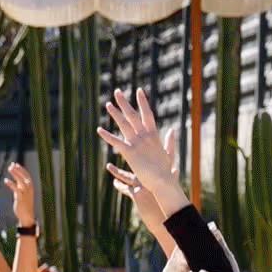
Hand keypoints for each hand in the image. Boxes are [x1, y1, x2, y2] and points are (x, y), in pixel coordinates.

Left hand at [4, 162, 36, 227]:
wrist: (26, 215)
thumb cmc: (23, 204)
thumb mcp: (21, 192)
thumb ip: (19, 185)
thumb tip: (15, 177)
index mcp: (30, 187)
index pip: (27, 175)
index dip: (21, 169)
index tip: (15, 164)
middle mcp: (29, 189)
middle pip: (24, 177)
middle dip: (18, 170)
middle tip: (11, 165)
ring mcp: (25, 193)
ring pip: (22, 181)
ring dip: (16, 174)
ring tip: (9, 169)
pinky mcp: (21, 198)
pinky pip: (16, 189)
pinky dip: (11, 184)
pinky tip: (6, 180)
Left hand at [98, 88, 188, 220]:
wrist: (161, 180)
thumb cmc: (164, 170)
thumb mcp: (168, 153)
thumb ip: (169, 141)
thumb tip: (172, 130)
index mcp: (154, 134)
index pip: (147, 114)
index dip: (143, 102)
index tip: (139, 91)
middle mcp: (145, 135)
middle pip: (133, 115)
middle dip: (124, 103)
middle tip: (117, 92)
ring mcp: (137, 143)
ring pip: (123, 124)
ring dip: (115, 114)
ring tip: (107, 104)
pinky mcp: (129, 152)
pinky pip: (116, 142)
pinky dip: (107, 136)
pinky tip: (99, 130)